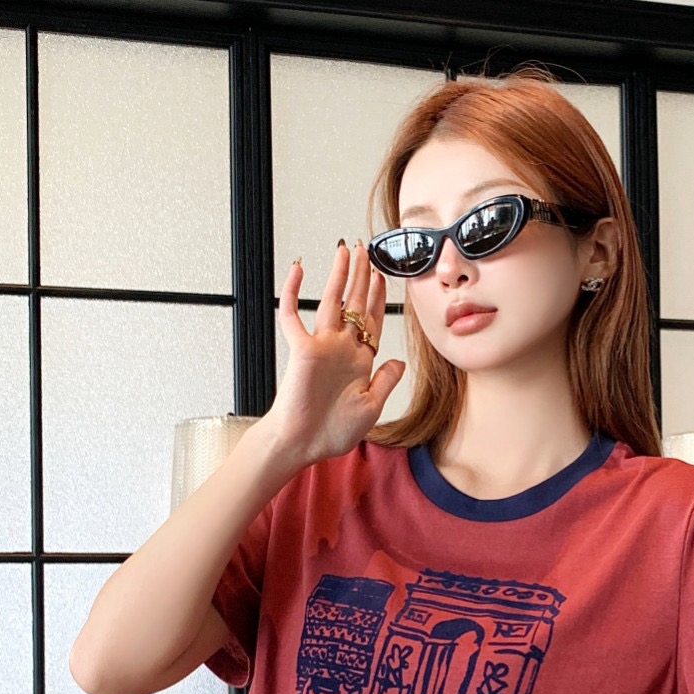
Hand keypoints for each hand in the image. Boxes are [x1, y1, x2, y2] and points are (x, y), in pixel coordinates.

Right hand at [267, 241, 406, 470]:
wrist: (304, 444)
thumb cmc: (333, 431)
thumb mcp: (371, 407)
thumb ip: (385, 381)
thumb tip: (399, 361)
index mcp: (359, 361)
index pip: (372, 320)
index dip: (378, 297)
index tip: (383, 274)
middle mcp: (341, 348)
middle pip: (354, 304)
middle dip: (362, 276)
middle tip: (365, 249)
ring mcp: (320, 346)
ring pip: (331, 301)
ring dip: (339, 275)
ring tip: (345, 250)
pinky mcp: (301, 349)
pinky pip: (293, 315)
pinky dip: (294, 292)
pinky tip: (298, 269)